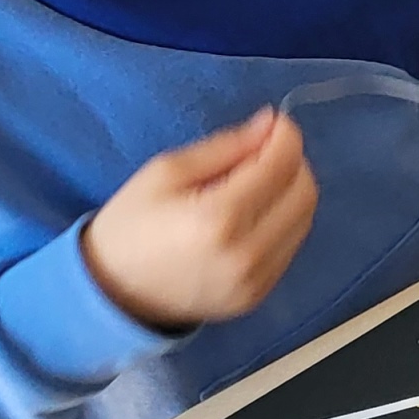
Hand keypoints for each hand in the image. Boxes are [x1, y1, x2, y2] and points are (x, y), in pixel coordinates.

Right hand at [80, 110, 318, 330]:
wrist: (114, 292)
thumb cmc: (133, 224)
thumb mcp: (166, 172)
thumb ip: (225, 147)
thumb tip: (270, 124)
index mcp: (218, 219)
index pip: (281, 166)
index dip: (286, 137)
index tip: (276, 123)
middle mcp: (247, 254)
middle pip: (304, 194)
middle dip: (293, 162)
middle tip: (266, 151)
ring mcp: (257, 281)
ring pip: (304, 220)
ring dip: (292, 191)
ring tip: (260, 181)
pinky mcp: (260, 295)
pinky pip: (291, 246)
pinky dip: (284, 221)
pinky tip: (256, 213)